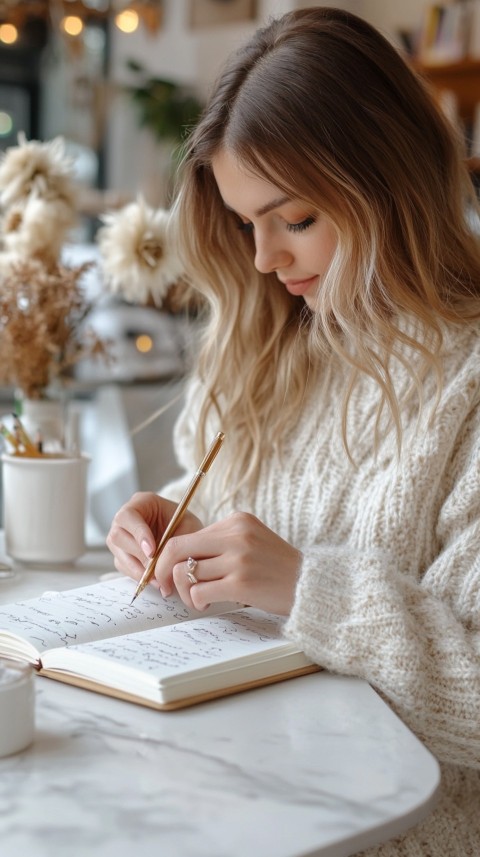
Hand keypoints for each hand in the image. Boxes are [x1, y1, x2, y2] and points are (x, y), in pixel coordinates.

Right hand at [106, 491, 203, 582]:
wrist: (185, 534)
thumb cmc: (186, 524)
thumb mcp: (188, 526)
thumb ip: (175, 541)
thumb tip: (163, 565)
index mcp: (141, 502)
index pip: (128, 516)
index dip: (138, 534)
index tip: (152, 551)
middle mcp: (124, 519)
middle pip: (117, 537)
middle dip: (138, 555)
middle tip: (156, 570)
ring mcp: (120, 537)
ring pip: (119, 555)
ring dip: (139, 570)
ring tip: (159, 581)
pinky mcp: (121, 554)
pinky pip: (124, 567)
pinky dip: (139, 576)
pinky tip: (155, 582)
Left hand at [154, 511, 301, 615]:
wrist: (310, 584)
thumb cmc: (277, 567)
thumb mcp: (251, 540)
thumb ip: (220, 542)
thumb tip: (179, 557)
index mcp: (236, 521)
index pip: (185, 535)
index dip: (168, 556)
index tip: (168, 572)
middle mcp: (235, 536)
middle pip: (177, 549)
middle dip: (163, 571)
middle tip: (167, 588)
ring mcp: (238, 559)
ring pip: (185, 573)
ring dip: (185, 592)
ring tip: (197, 599)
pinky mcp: (240, 583)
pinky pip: (199, 592)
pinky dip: (197, 601)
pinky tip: (207, 604)